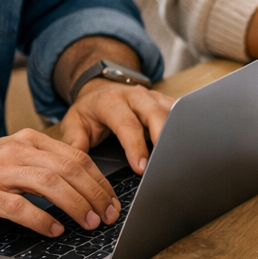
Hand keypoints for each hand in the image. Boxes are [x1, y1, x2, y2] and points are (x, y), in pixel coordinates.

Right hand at [0, 130, 120, 235]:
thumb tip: (89, 190)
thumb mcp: (15, 162)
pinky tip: (55, 230)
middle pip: (69, 169)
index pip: (77, 158)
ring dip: (76, 206)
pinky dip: (42, 220)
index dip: (101, 182)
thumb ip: (47, 168)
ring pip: (50, 184)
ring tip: (90, 223)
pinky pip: (20, 207)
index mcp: (28, 140)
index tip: (114, 202)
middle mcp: (16, 151)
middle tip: (109, 217)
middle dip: (95, 195)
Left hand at [58, 80, 173, 174]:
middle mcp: (135, 96)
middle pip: (156, 113)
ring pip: (172, 111)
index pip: (127, 124)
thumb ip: (74, 142)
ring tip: (178, 158)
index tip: (141, 167)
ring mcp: (153, 97)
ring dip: (177, 133)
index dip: (135, 146)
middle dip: (163, 138)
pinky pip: (180, 112)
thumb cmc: (90, 111)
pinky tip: (184, 146)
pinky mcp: (165, 101)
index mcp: (111, 101)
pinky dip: (183, 128)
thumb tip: (77, 164)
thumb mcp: (74, 123)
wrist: (100, 91)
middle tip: (165, 164)